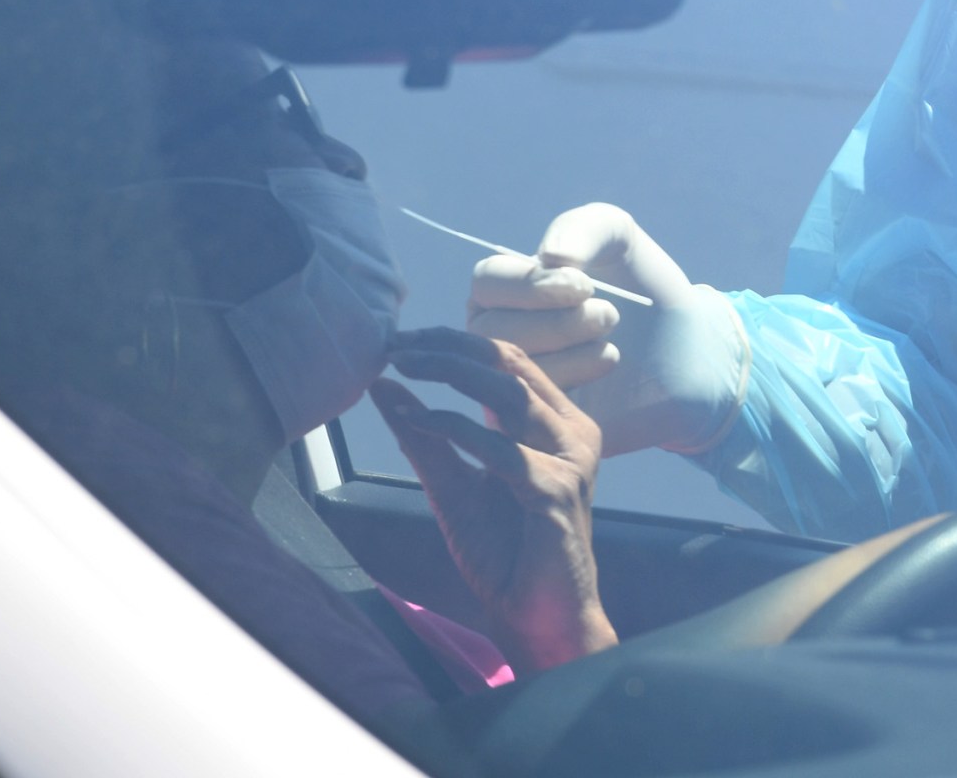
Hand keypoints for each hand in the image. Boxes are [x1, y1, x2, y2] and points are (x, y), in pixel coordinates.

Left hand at [371, 329, 615, 671]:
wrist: (536, 617)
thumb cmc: (504, 554)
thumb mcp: (454, 486)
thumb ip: (426, 438)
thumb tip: (385, 386)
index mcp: (553, 423)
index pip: (508, 360)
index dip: (455, 343)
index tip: (401, 340)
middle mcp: (571, 432)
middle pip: (510, 365)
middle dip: (449, 348)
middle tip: (397, 345)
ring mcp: (570, 460)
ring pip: (511, 394)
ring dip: (452, 375)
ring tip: (404, 368)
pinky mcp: (557, 493)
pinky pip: (503, 450)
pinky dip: (458, 430)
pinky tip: (421, 422)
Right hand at [464, 204, 749, 455]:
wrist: (686, 349)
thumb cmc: (642, 287)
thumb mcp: (618, 238)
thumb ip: (584, 228)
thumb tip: (549, 256)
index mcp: (504, 291)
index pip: (487, 282)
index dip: (531, 284)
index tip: (584, 284)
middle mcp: (496, 335)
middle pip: (493, 328)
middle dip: (559, 320)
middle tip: (609, 316)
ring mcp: (512, 381)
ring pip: (510, 367)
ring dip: (571, 347)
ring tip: (611, 339)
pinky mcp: (535, 421)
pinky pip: (528, 404)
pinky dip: (574, 377)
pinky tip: (607, 362)